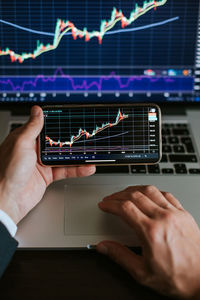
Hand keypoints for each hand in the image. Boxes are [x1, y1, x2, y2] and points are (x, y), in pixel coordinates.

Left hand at [0, 106, 95, 223]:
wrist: (8, 200)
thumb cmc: (8, 172)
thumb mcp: (21, 144)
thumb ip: (32, 128)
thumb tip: (37, 111)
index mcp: (25, 139)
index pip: (44, 127)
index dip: (57, 123)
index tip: (70, 120)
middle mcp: (33, 150)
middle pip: (57, 142)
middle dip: (71, 141)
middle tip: (85, 138)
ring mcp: (41, 163)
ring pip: (63, 157)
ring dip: (77, 157)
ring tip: (89, 154)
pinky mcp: (47, 176)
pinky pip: (65, 170)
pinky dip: (76, 170)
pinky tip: (85, 167)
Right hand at [97, 185, 199, 298]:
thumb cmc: (178, 277)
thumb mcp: (142, 273)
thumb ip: (120, 256)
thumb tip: (104, 247)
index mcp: (151, 232)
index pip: (125, 208)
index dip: (110, 204)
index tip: (104, 205)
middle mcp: (163, 218)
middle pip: (135, 196)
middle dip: (118, 195)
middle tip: (111, 199)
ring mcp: (175, 213)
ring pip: (150, 190)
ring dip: (134, 189)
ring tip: (126, 193)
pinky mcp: (184, 213)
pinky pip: (166, 194)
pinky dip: (153, 191)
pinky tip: (149, 195)